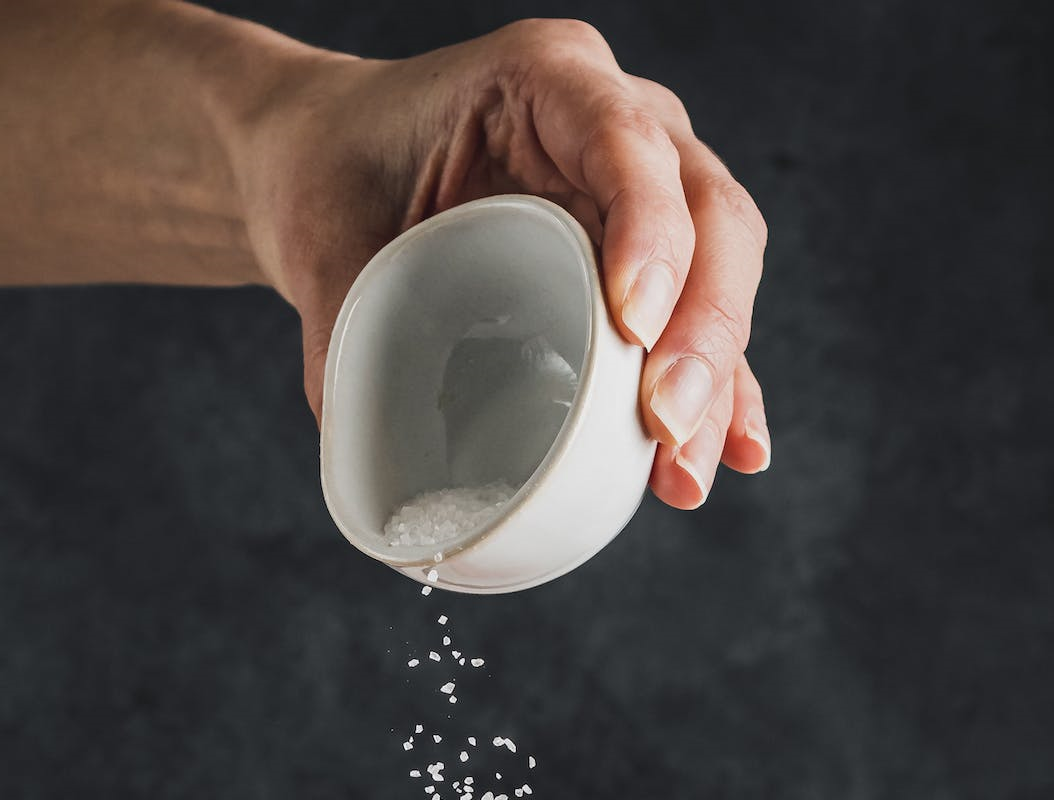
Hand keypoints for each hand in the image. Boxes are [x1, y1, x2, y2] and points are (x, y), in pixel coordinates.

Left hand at [238, 19, 770, 508]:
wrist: (330, 164)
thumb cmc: (333, 175)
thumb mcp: (320, 239)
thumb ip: (339, 334)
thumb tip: (362, 462)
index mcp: (544, 76)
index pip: (627, 143)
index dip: (651, 232)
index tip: (635, 324)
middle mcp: (619, 119)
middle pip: (707, 210)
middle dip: (702, 324)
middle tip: (667, 420)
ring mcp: (648, 184)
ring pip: (722, 268)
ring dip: (717, 375)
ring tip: (688, 469)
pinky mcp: (649, 255)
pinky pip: (701, 316)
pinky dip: (720, 386)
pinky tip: (733, 453)